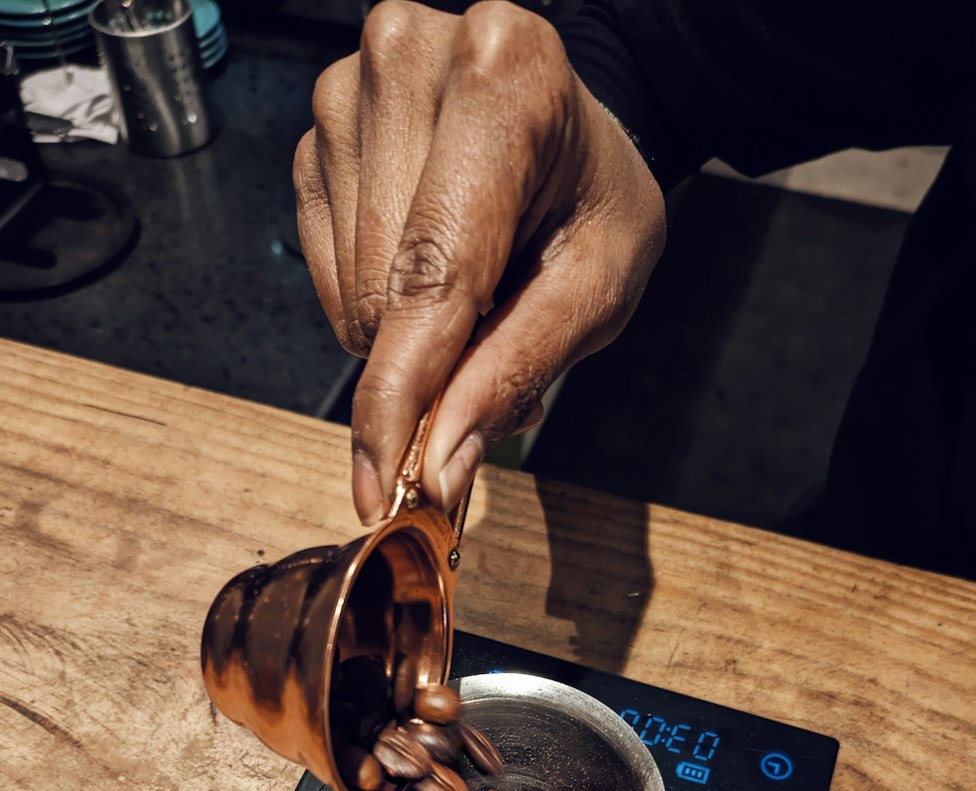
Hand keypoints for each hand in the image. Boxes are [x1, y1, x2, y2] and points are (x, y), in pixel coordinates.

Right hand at [294, 0, 665, 522]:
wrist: (568, 132)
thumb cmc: (591, 199)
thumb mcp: (598, 286)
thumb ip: (518, 370)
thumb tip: (439, 463)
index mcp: (506, 78)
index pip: (434, 271)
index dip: (402, 394)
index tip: (381, 483)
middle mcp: (411, 60)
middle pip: (385, 290)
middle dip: (432, 362)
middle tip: (495, 344)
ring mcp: (350, 92)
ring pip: (349, 292)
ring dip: (406, 331)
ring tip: (474, 286)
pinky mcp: (316, 134)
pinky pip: (323, 273)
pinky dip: (373, 303)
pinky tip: (424, 266)